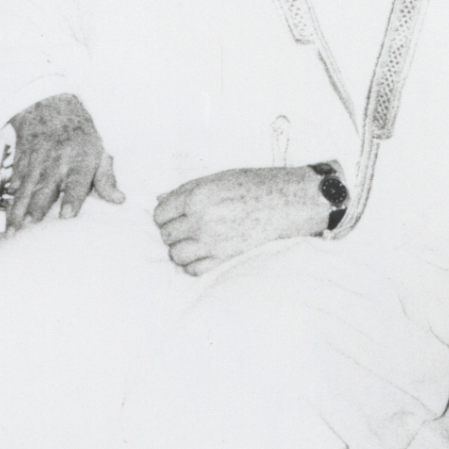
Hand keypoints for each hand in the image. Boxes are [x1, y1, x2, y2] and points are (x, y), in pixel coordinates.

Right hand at [6, 93, 123, 229]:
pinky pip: (13, 189)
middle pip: (43, 190)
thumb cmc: (79, 137)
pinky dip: (9, 205)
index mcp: (77, 162)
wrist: (47, 109)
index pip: (75, 182)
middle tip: (29, 227)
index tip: (67, 215)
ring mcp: (33, 166)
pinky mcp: (19, 168)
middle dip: (34, 209)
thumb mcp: (99, 152)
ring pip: (24, 192)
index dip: (71, 199)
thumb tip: (119, 200)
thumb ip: (106, 179)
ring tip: (12, 233)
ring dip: (17, 213)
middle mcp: (54, 165)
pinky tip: (6, 223)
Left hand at [152, 167, 328, 274]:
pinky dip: (193, 265)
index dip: (165, 215)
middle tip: (185, 228)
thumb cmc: (253, 185)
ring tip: (192, 242)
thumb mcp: (217, 179)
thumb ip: (185, 190)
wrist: (288, 202)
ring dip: (180, 250)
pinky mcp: (226, 257)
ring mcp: (213, 241)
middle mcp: (202, 220)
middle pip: (166, 235)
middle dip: (172, 232)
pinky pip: (195, 270)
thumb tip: (160, 200)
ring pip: (176, 255)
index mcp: (197, 197)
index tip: (174, 216)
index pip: (161, 214)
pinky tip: (202, 255)